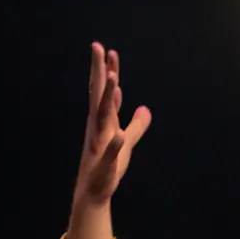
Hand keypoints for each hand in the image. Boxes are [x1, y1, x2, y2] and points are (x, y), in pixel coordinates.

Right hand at [69, 45, 150, 224]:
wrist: (94, 191)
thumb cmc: (108, 165)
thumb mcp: (126, 142)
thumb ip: (136, 125)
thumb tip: (145, 109)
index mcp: (104, 121)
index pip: (106, 92)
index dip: (108, 72)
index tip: (109, 50)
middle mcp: (98, 128)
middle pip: (99, 95)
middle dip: (100, 72)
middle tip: (98, 47)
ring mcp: (100, 144)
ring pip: (103, 117)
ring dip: (108, 99)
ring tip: (114, 78)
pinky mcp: (105, 164)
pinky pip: (110, 152)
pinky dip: (114, 144)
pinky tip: (119, 135)